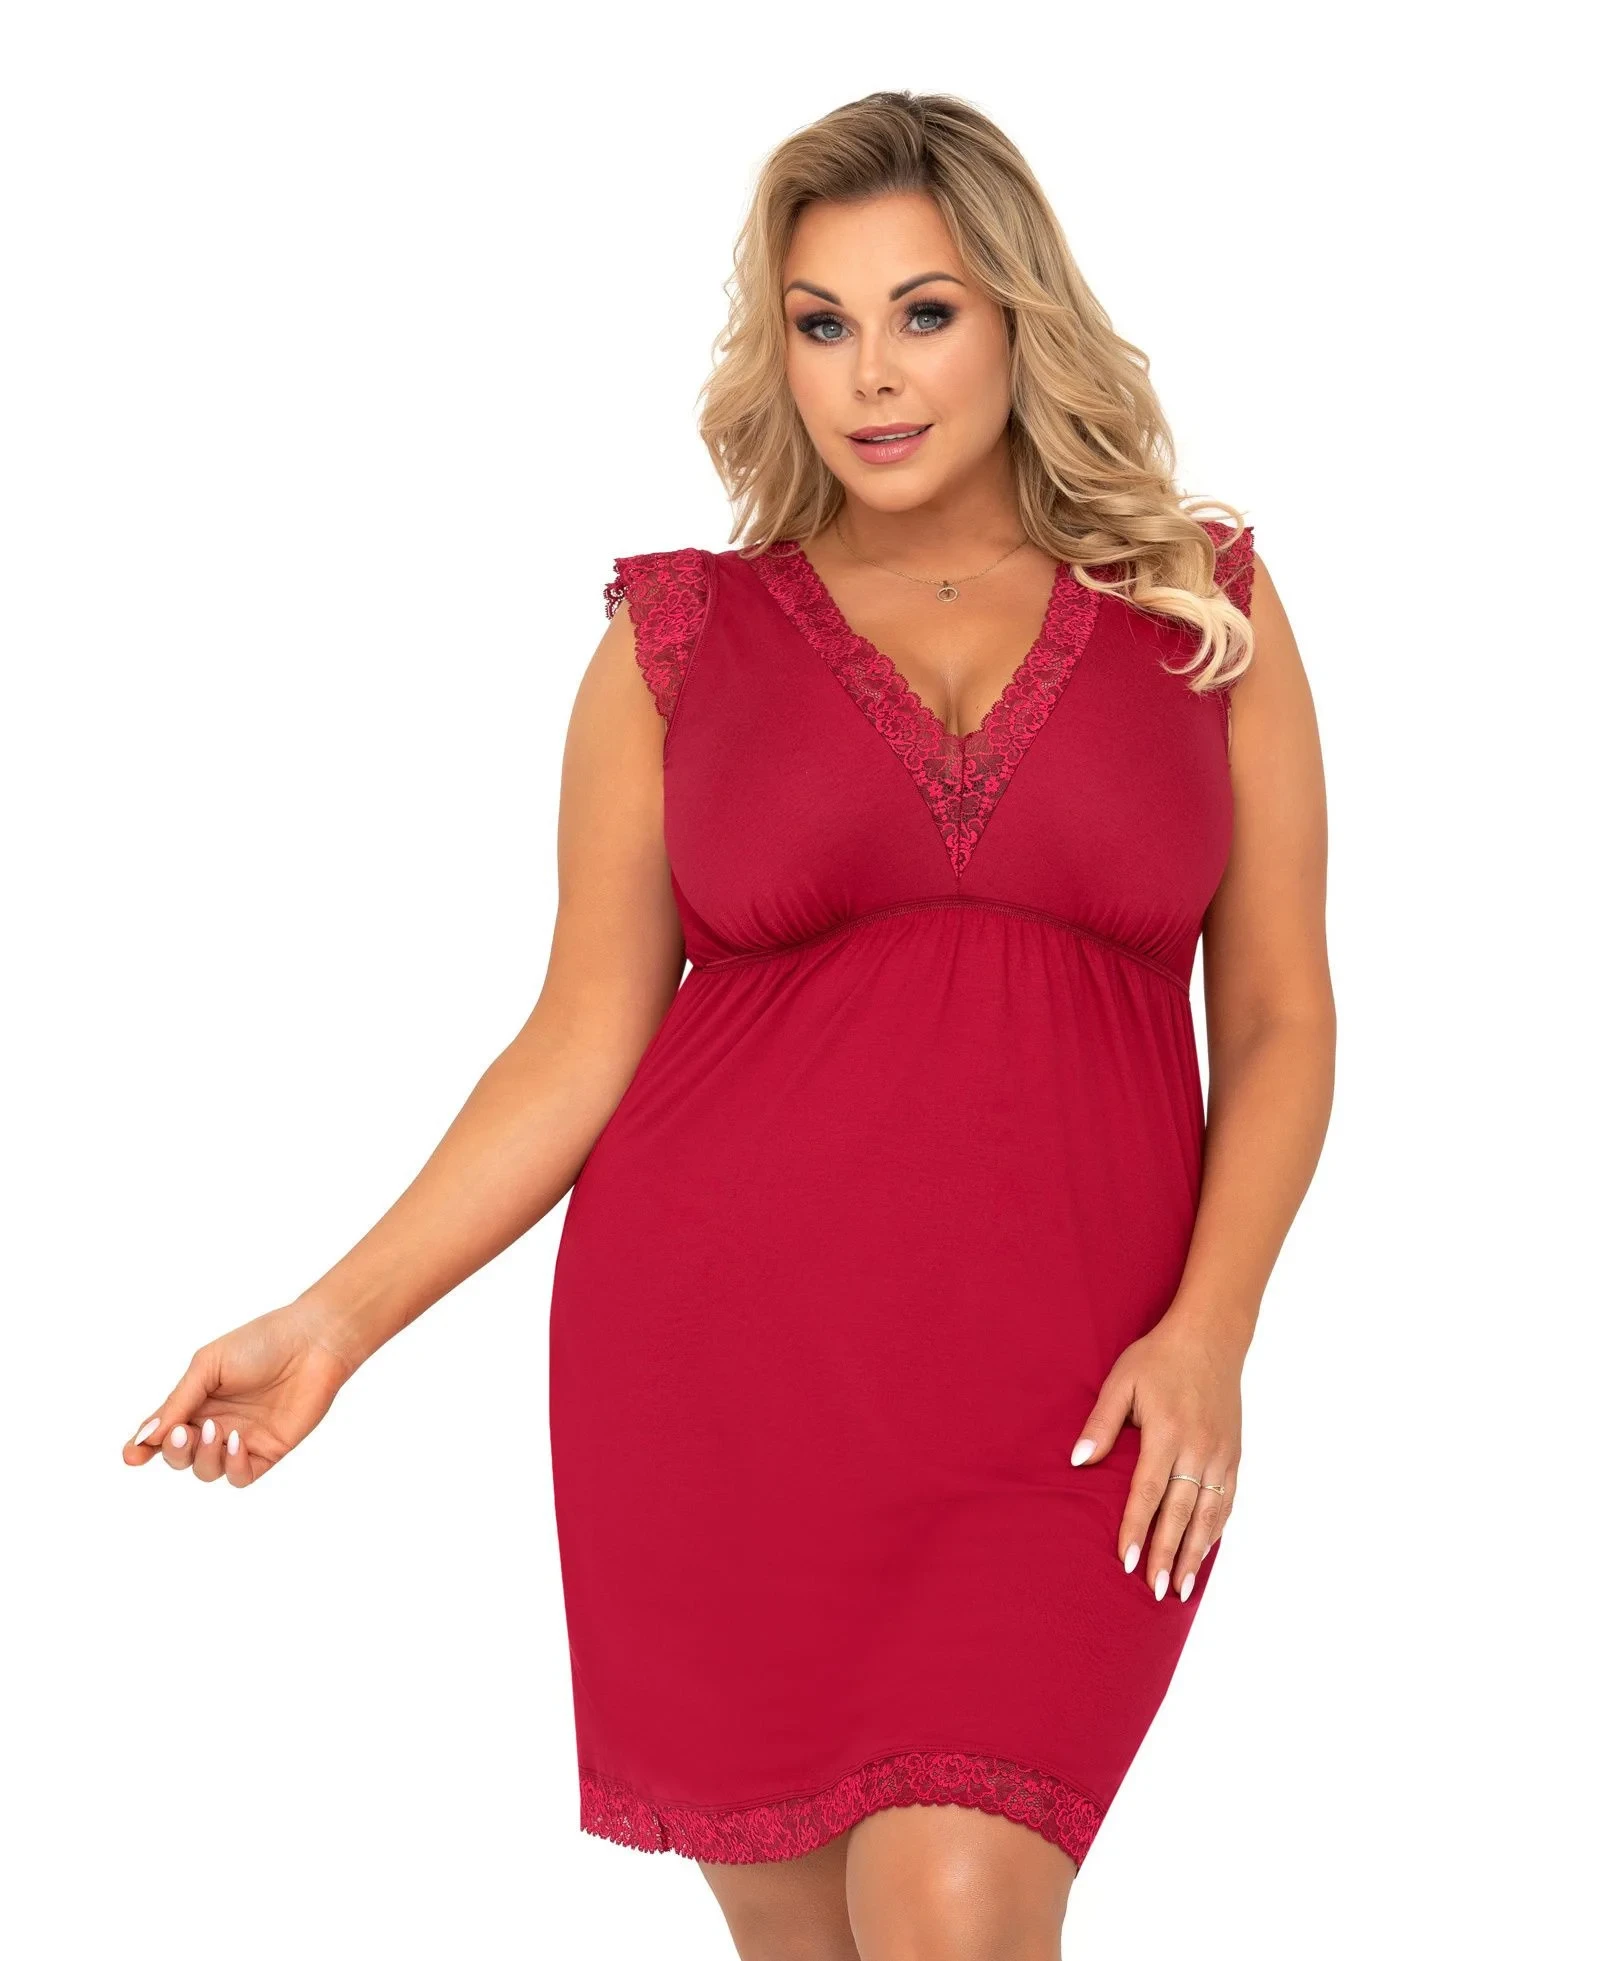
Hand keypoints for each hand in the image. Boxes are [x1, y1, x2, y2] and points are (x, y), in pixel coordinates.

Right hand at [120, 1301, 354, 1486]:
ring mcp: (241, 1440)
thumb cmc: (260, 1343)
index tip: (131, 1455)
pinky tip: (237, 1442)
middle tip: (182, 1432)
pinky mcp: (268, 1451)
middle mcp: (215, 1424)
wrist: (312, 1342)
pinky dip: (232, 1466)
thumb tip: (145, 1436)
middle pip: (180, 1457)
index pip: (162, 1432)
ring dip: (202, 1456)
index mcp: (196, 1401)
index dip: (143, 1448)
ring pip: (206, 1471)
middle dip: (174, 1450)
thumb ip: (178, 1402)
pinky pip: (240, 1477)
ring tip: (216, 1429)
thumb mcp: (209, 1366)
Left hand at [1069, 1316, 1241, 1603]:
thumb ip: (1101, 1424)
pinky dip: (1215, 1531)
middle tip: (1155, 1590)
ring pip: (1208, 1514)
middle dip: (1167, 1554)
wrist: (1211, 1337)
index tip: (1127, 1562)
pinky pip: (1226, 1500)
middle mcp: (1197, 1449)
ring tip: (1181, 1588)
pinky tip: (1204, 1553)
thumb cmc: (1159, 1358)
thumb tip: (1078, 1462)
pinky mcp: (1233, 1455)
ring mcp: (1220, 1454)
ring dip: (1195, 1553)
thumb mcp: (1122, 1381)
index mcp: (1166, 1432)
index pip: (1148, 1492)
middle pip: (1180, 1512)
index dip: (1137, 1529)